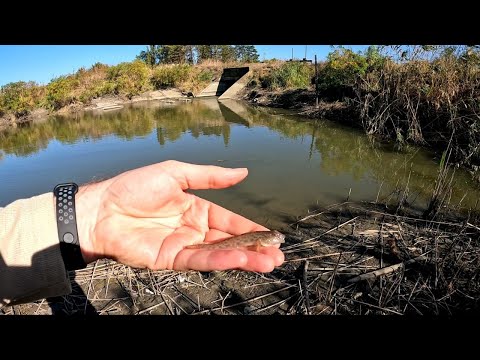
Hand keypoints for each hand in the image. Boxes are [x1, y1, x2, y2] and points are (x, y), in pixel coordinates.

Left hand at [75, 160, 283, 271]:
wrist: (102, 208)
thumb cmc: (135, 187)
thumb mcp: (177, 173)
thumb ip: (210, 176)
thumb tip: (242, 172)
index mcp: (198, 208)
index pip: (231, 221)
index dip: (251, 229)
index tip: (272, 236)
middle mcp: (194, 229)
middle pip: (229, 241)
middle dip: (254, 249)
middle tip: (276, 256)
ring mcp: (184, 245)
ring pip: (219, 254)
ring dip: (244, 259)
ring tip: (268, 262)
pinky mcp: (171, 259)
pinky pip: (199, 260)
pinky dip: (219, 260)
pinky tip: (238, 259)